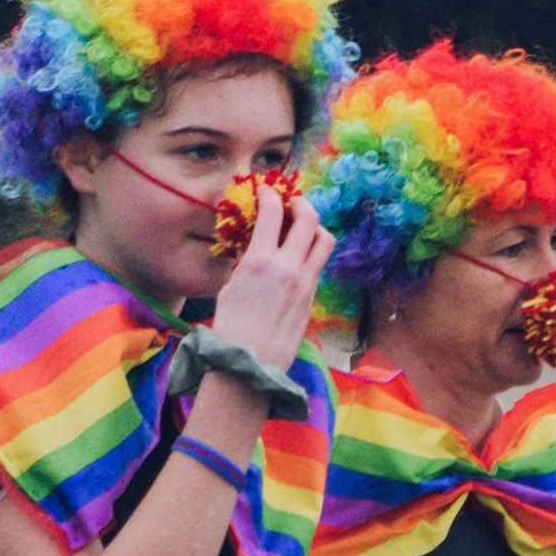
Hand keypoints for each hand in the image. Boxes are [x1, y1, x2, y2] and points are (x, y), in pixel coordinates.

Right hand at [209, 188, 331, 375]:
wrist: (250, 365)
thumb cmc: (231, 329)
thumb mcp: (231, 287)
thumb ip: (247, 262)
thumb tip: (254, 246)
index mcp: (261, 262)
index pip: (273, 212)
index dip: (270, 194)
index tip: (266, 190)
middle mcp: (288, 268)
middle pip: (309, 218)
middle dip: (301, 202)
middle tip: (292, 202)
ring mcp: (305, 283)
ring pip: (324, 239)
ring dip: (315, 226)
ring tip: (303, 227)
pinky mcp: (312, 298)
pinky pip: (319, 264)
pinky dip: (312, 252)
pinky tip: (299, 256)